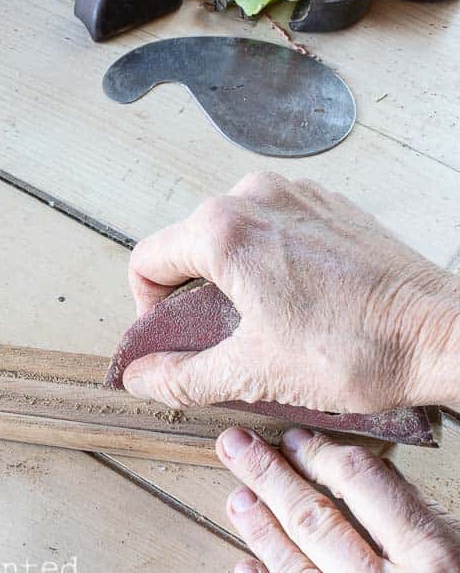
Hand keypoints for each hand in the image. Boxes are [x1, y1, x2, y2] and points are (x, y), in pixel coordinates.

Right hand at [123, 172, 459, 412]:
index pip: (147, 260)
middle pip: (187, 245)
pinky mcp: (326, 205)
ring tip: (262, 321)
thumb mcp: (252, 374)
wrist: (442, 333)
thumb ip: (181, 377)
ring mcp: (294, 195)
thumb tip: (142, 378)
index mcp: (223, 231)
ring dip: (229, 276)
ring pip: (229, 234)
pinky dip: (267, 260)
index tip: (171, 337)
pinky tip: (294, 300)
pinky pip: (271, 227)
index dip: (147, 307)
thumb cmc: (361, 347)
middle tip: (218, 338)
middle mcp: (254, 198)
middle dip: (189, 294)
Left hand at [218, 426, 459, 572]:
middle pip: (316, 522)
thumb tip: (373, 481)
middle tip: (237, 448)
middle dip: (269, 478)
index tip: (296, 440)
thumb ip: (429, 529)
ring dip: (261, 532)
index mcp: (442, 565)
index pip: (366, 487)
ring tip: (238, 498)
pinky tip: (245, 571)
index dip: (323, 456)